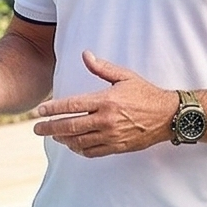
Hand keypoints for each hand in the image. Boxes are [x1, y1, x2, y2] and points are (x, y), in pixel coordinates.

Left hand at [32, 52, 181, 157]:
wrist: (169, 116)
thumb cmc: (146, 94)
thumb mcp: (125, 76)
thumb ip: (102, 68)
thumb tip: (85, 55)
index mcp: (105, 101)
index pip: (72, 106)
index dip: (53, 109)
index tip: (40, 111)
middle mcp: (106, 120)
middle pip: (70, 126)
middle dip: (49, 128)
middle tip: (36, 129)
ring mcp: (111, 136)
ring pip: (79, 142)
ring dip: (62, 139)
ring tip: (53, 135)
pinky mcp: (117, 147)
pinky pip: (92, 152)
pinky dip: (79, 150)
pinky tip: (73, 145)